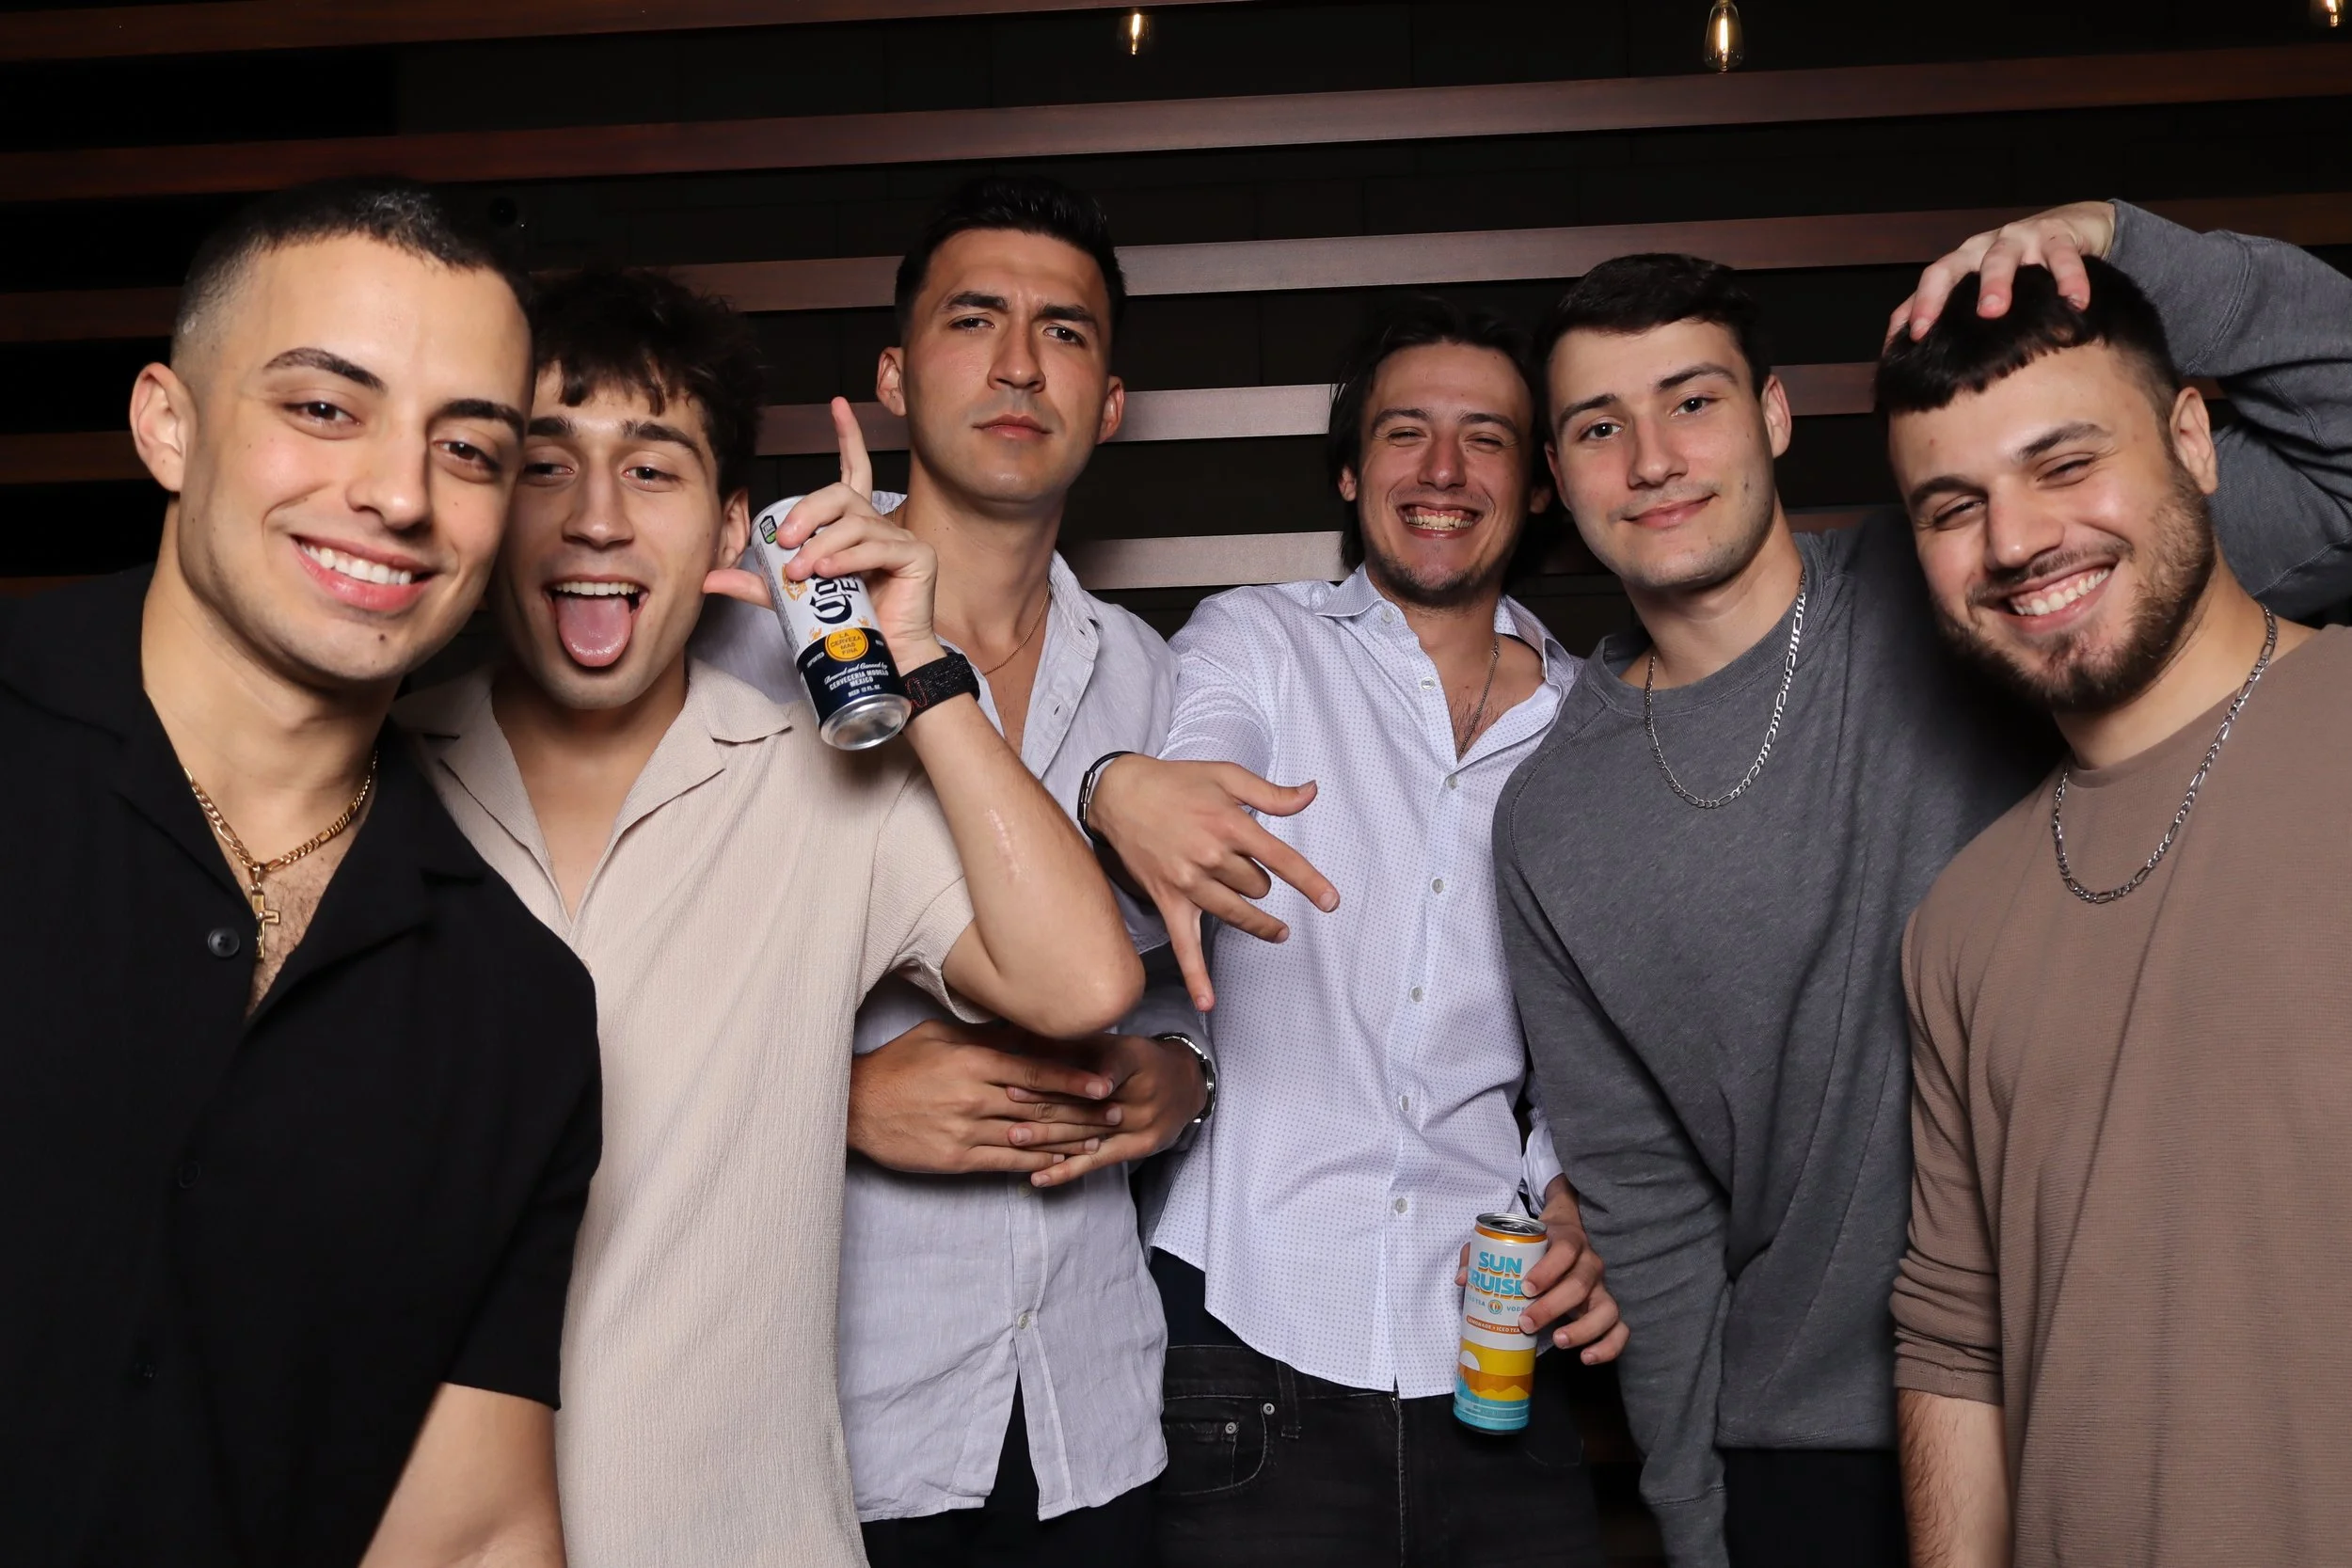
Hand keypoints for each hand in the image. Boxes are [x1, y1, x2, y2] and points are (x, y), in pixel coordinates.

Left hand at [703, 398, 944, 664]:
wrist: (885, 659)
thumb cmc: (845, 626)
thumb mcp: (791, 599)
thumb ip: (758, 584)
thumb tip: (709, 580)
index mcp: (854, 525)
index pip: (853, 470)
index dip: (847, 437)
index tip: (836, 406)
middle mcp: (878, 525)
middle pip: (841, 495)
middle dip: (808, 513)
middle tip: (785, 542)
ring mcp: (900, 539)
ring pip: (854, 524)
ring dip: (822, 545)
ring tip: (803, 572)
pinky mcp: (916, 557)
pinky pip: (876, 548)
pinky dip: (847, 559)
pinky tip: (828, 572)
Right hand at [848, 1018, 1122, 1175]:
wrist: (855, 1107)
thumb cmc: (897, 1065)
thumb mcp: (938, 1035)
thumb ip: (982, 1035)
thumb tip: (1022, 1027)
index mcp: (973, 1062)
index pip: (1034, 1071)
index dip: (1073, 1078)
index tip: (1104, 1083)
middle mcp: (975, 1097)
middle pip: (1040, 1106)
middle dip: (1082, 1111)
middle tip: (1117, 1113)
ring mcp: (966, 1130)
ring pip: (1029, 1136)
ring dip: (1068, 1139)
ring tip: (1100, 1140)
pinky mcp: (956, 1158)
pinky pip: (1005, 1161)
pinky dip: (1035, 1161)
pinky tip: (1058, 1162)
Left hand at [1026, 1034, 1209, 1189]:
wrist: (1188, 1086)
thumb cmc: (1141, 1060)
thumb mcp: (1116, 1042)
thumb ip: (1078, 1042)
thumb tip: (1028, 1032)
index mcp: (1133, 1060)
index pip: (1094, 1070)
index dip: (1060, 1077)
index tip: (1027, 1078)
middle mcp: (1139, 1095)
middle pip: (1084, 1104)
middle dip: (1042, 1105)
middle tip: (1006, 1105)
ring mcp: (1140, 1125)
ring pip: (1085, 1134)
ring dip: (1047, 1137)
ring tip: (1013, 1137)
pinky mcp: (1138, 1148)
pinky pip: (1097, 1162)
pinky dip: (1066, 1170)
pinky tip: (1038, 1178)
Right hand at [1086, 754, 1338, 1009]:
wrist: (1121, 794)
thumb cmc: (1176, 783)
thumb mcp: (1227, 775)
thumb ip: (1271, 793)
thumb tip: (1311, 793)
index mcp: (1230, 825)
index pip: (1281, 859)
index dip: (1310, 882)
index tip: (1330, 902)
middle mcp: (1212, 857)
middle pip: (1258, 887)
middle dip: (1260, 880)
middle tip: (1250, 868)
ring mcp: (1189, 883)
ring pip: (1238, 913)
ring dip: (1259, 923)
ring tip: (1277, 931)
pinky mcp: (1169, 901)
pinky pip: (1185, 946)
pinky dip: (1196, 976)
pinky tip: (1207, 1002)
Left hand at [1455, 1177, 1629, 1364]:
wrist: (1564, 1235)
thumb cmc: (1533, 1245)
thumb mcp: (1509, 1240)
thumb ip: (1483, 1254)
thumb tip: (1465, 1279)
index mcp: (1567, 1241)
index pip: (1565, 1250)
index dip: (1548, 1270)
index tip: (1525, 1288)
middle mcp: (1589, 1264)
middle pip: (1580, 1284)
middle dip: (1553, 1306)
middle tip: (1526, 1323)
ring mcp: (1602, 1289)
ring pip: (1607, 1309)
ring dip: (1585, 1329)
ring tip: (1559, 1341)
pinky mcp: (1608, 1310)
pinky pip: (1620, 1329)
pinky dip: (1609, 1346)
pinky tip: (1586, 1358)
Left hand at [1888, 200, 2117, 342]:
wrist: (2073, 225)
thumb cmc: (2020, 266)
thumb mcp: (1986, 285)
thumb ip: (1955, 311)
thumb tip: (1911, 348)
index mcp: (1963, 261)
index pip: (1932, 280)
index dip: (1918, 305)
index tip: (1912, 336)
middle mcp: (1984, 246)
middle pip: (1956, 266)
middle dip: (1943, 294)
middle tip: (1927, 329)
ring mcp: (2019, 238)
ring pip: (2002, 257)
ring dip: (1995, 283)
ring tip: (1994, 311)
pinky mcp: (2058, 235)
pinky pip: (2062, 257)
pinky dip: (2070, 279)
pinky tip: (2076, 303)